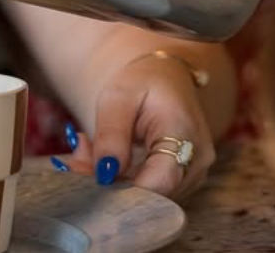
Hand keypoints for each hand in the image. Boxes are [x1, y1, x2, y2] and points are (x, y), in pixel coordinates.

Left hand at [55, 54, 215, 198]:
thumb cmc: (143, 81)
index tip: (91, 177)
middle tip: (77, 158)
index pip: (160, 180)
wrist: (164, 77)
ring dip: (113, 181)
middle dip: (109, 183)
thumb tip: (105, 174)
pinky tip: (106, 158)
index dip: (124, 190)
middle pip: (152, 193)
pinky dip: (122, 180)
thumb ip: (111, 134)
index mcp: (184, 132)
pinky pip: (150, 192)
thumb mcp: (118, 96)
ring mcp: (192, 174)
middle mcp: (196, 160)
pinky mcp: (182, 181)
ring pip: (149, 196)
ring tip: (89, 150)